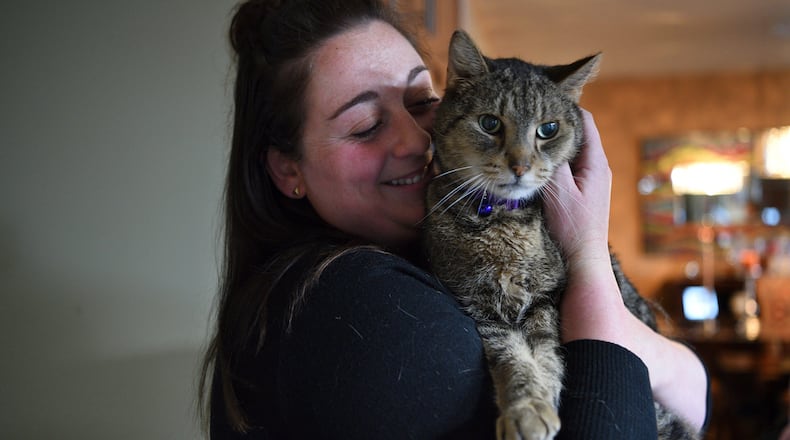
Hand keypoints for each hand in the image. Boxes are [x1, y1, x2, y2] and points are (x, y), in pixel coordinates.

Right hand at [544, 109, 623, 343]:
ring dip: (549, 144)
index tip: (540, 100)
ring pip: (568, 152)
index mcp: (596, 164)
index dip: (563, 107)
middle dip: (553, 123)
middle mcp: (596, 169)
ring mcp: (589, 182)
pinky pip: (565, 168)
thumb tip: (540, 137)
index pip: (584, 121)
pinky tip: (532, 164)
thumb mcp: (559, 193)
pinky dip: (550, 161)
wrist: (583, 265)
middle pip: (575, 134)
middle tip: (528, 114)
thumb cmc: (573, 230)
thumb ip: (551, 163)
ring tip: (526, 135)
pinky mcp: (580, 195)